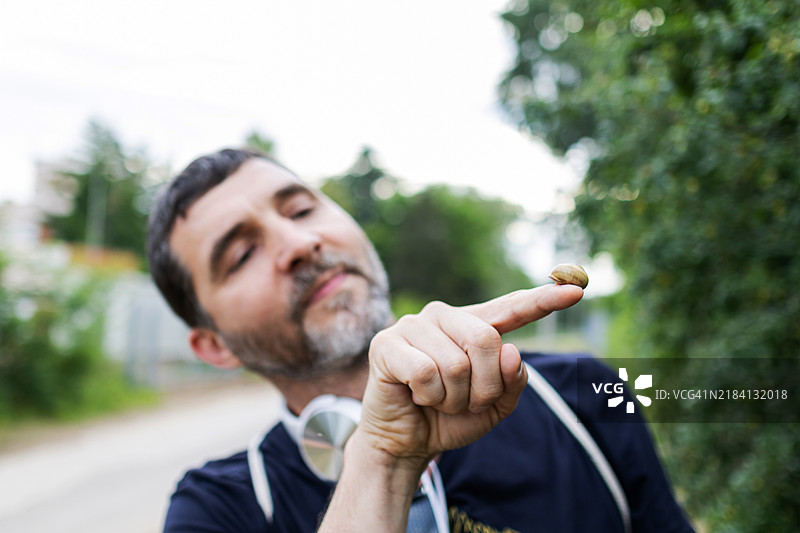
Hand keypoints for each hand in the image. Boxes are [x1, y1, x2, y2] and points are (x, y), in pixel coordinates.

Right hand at [356, 283, 584, 469]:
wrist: (405, 443)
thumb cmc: (449, 418)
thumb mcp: (495, 406)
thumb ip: (513, 381)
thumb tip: (511, 350)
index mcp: (473, 325)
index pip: (511, 308)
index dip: (543, 300)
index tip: (576, 291)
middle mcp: (444, 316)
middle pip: (487, 341)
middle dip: (484, 386)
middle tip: (467, 402)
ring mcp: (413, 325)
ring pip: (456, 363)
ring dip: (453, 398)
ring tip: (437, 399)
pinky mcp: (387, 343)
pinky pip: (426, 372)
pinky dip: (429, 396)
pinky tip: (416, 396)